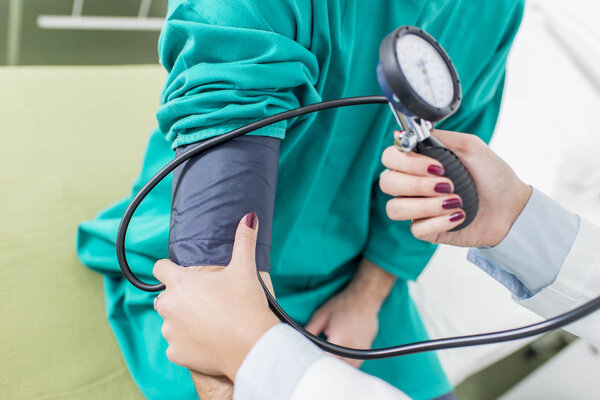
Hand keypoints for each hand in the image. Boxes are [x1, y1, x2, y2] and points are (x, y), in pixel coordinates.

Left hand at [153, 213, 278, 381]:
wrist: (252, 344)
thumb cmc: (245, 304)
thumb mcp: (245, 268)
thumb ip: (244, 240)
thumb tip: (249, 217)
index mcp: (180, 283)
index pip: (159, 268)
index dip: (169, 268)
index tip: (180, 273)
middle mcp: (168, 306)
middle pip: (164, 297)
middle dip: (179, 298)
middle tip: (205, 301)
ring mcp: (170, 332)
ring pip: (170, 323)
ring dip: (183, 322)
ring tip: (209, 323)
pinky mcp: (176, 354)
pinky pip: (176, 346)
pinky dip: (187, 345)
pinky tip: (206, 341)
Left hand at [305, 259, 394, 367]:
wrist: (364, 299)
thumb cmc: (342, 305)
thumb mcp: (322, 315)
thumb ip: (310, 330)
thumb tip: (299, 341)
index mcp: (339, 339)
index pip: (324, 360)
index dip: (315, 360)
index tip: (309, 357)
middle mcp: (351, 349)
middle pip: (335, 367)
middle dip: (324, 364)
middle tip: (316, 356)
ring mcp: (361, 352)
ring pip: (345, 369)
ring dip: (336, 366)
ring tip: (328, 356)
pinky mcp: (366, 353)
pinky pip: (354, 366)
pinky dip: (345, 364)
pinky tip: (338, 357)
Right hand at [379, 129, 531, 246]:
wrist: (511, 207)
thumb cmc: (493, 175)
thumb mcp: (471, 145)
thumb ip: (440, 136)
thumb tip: (408, 132)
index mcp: (418, 162)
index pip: (389, 158)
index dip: (406, 162)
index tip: (437, 166)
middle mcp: (412, 184)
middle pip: (387, 183)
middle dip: (417, 184)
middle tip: (448, 184)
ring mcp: (417, 208)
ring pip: (394, 208)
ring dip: (426, 205)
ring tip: (454, 202)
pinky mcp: (425, 230)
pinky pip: (416, 228)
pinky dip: (439, 221)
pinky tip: (458, 216)